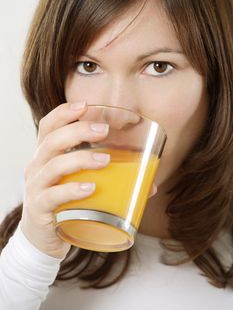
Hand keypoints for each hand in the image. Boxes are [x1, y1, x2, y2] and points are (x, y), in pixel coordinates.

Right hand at [20, 101, 109, 258]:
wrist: (44, 239)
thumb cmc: (65, 204)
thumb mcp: (80, 184)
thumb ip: (111, 179)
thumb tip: (150, 185)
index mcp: (46, 156)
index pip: (48, 126)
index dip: (63, 113)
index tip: (85, 104)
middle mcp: (37, 168)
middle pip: (51, 141)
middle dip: (78, 131)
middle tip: (104, 130)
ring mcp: (36, 188)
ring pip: (53, 165)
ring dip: (80, 159)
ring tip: (105, 160)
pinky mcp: (39, 210)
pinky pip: (52, 196)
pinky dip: (71, 190)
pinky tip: (89, 189)